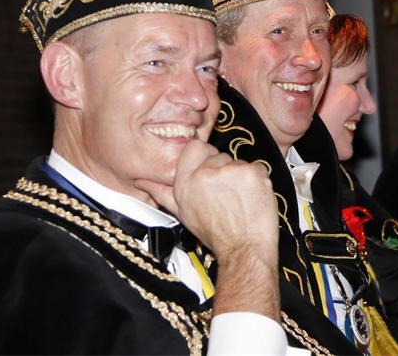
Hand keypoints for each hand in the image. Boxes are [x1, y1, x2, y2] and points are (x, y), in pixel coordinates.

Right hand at [137, 139, 277, 259]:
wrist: (244, 249)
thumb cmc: (215, 234)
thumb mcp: (183, 214)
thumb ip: (162, 193)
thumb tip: (142, 181)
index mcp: (186, 181)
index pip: (195, 147)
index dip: (205, 158)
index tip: (210, 171)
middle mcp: (206, 173)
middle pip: (218, 155)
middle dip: (222, 171)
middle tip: (225, 193)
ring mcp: (231, 171)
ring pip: (237, 162)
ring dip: (239, 176)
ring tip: (238, 198)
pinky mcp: (252, 172)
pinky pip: (255, 166)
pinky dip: (255, 179)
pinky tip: (250, 197)